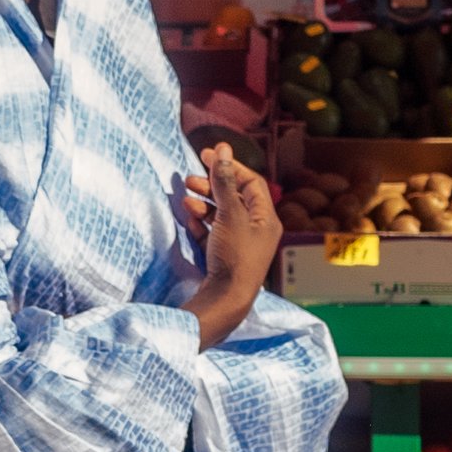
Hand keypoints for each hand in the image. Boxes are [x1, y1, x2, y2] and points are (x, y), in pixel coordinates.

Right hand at [181, 144, 280, 346]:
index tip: (207, 155)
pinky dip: (202, 223)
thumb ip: (224, 182)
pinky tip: (189, 218)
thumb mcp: (229, 215)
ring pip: (222, 215)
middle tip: (190, 178)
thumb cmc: (234, 257)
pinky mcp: (226, 258)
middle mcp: (257, 231)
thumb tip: (223, 150)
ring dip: (204, 204)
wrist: (226, 301)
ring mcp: (241, 245)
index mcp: (266, 219)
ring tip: (185, 198)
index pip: (250, 182)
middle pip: (235, 198)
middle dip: (212, 186)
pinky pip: (214, 233)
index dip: (229, 167)